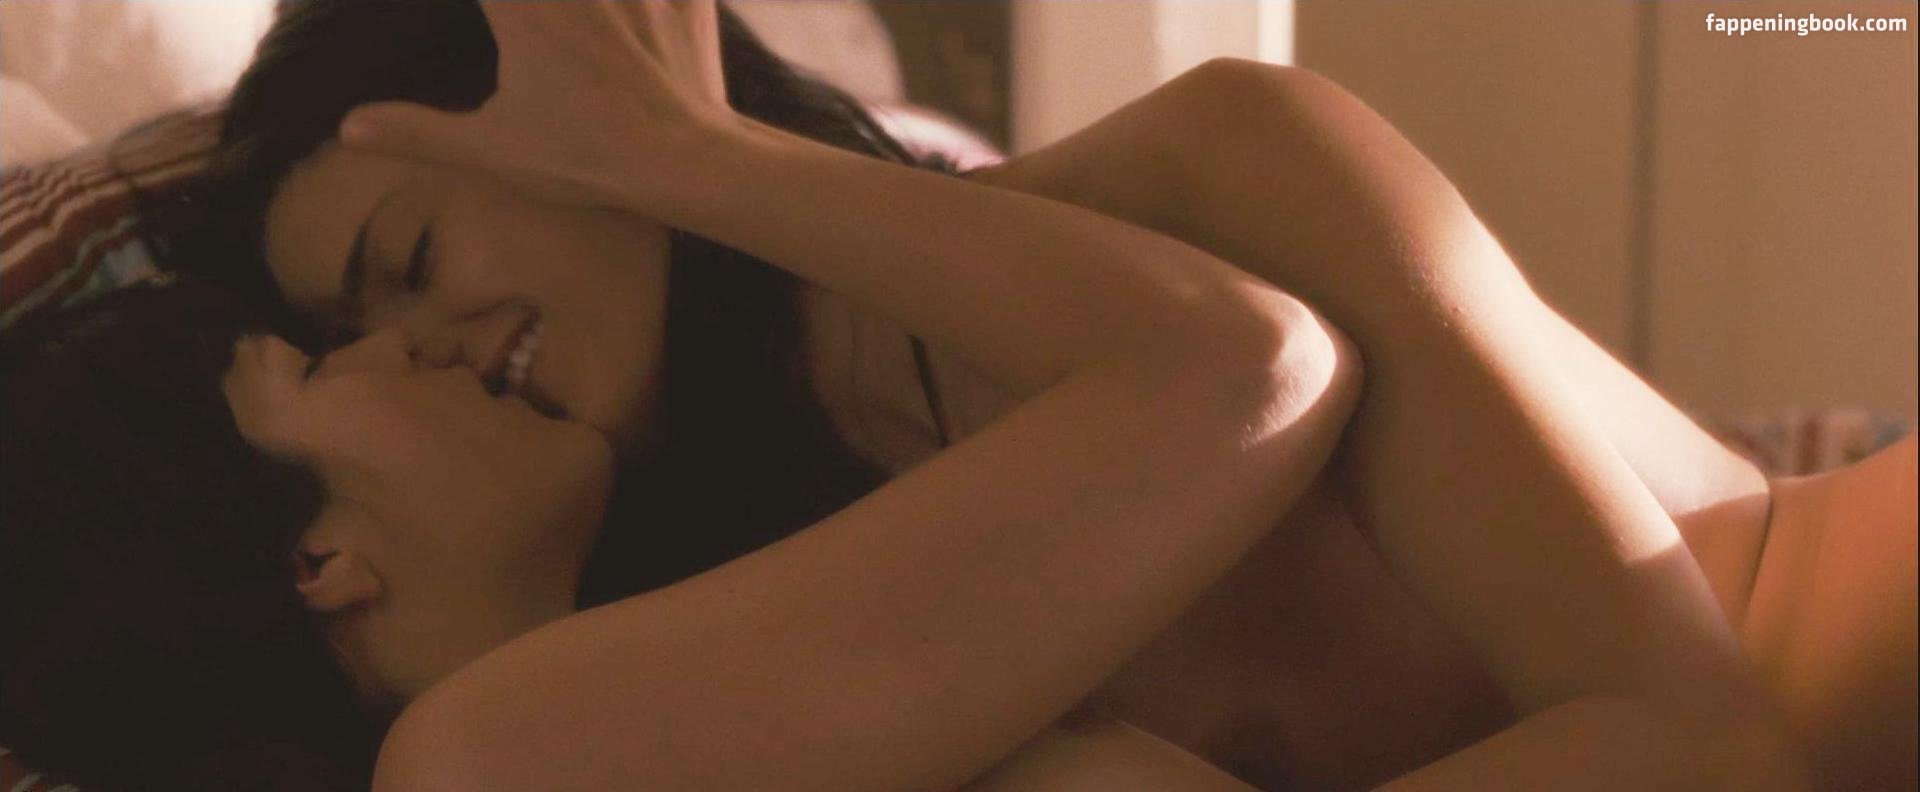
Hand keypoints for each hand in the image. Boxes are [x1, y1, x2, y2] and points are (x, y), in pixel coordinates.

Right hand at [339, 0, 732, 210]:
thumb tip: (349, 127)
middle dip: (529, 8)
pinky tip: (644, 8)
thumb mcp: (493, 150)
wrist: (688, 163)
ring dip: (587, 5)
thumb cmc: (589, 159)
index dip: (491, 5)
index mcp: (523, 5)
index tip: (495, 19)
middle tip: (525, 22)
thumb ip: (418, 132)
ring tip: (577, 21)